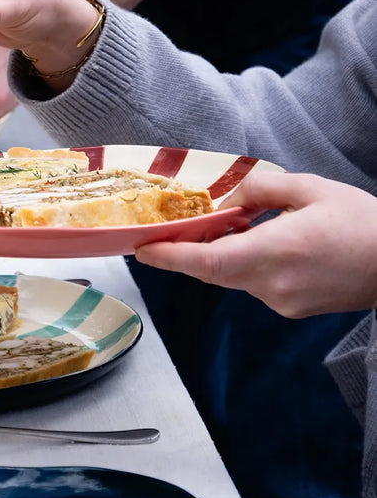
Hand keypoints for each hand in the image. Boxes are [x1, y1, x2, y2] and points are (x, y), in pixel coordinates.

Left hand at [134, 172, 376, 317]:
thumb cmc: (362, 222)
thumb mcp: (311, 189)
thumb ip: (261, 189)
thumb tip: (227, 197)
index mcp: (276, 251)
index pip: (206, 261)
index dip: (169, 257)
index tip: (142, 250)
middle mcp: (271, 283)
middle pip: (209, 271)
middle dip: (183, 254)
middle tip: (163, 235)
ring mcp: (279, 301)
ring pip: (229, 278)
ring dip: (216, 256)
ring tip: (218, 228)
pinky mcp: (288, 308)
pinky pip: (251, 285)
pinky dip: (241, 265)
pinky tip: (254, 245)